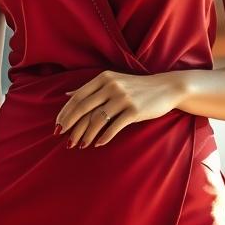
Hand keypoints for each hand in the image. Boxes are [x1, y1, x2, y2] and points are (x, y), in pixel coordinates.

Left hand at [55, 71, 184, 148]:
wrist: (166, 88)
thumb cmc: (137, 87)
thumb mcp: (113, 81)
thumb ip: (91, 88)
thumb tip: (68, 95)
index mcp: (104, 78)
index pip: (78, 97)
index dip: (66, 112)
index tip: (58, 126)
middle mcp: (111, 86)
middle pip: (84, 108)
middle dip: (71, 126)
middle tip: (63, 139)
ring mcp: (123, 98)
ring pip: (97, 119)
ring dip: (86, 134)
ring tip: (80, 145)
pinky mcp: (134, 110)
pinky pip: (114, 126)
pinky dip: (104, 137)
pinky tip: (98, 144)